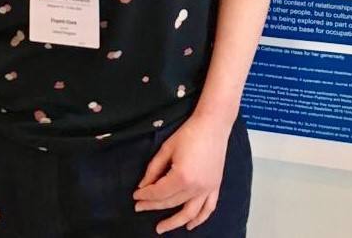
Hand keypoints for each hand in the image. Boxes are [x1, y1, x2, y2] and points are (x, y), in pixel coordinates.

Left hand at [133, 114, 230, 233]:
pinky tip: (190, 225)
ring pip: (189, 213)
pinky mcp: (215, 185)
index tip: (136, 196)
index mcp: (181, 176)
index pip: (158, 192)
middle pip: (170, 202)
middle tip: (140, 207)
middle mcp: (195, 187)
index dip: (145, 195)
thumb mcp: (166, 148)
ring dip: (174, 223)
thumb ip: (153, 169)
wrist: (213, 124)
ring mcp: (207, 188)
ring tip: (161, 228)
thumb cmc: (190, 132)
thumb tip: (143, 186)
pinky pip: (208, 208)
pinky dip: (199, 219)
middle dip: (152, 205)